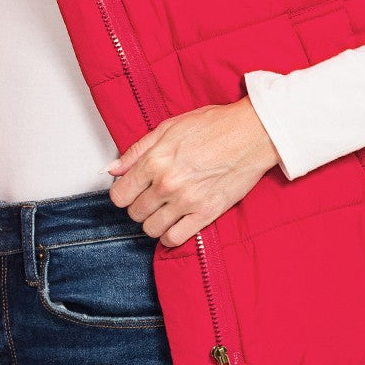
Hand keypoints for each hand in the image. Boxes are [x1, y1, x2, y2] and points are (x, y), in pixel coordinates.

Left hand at [104, 97, 279, 246]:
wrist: (252, 134)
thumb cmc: (215, 126)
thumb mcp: (169, 127)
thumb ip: (137, 150)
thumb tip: (112, 169)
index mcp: (155, 160)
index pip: (119, 195)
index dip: (123, 193)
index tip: (132, 190)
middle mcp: (167, 184)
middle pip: (134, 213)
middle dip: (139, 205)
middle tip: (151, 196)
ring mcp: (187, 202)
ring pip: (151, 229)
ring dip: (153, 222)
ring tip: (163, 210)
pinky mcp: (206, 214)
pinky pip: (174, 239)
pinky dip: (170, 236)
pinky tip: (175, 223)